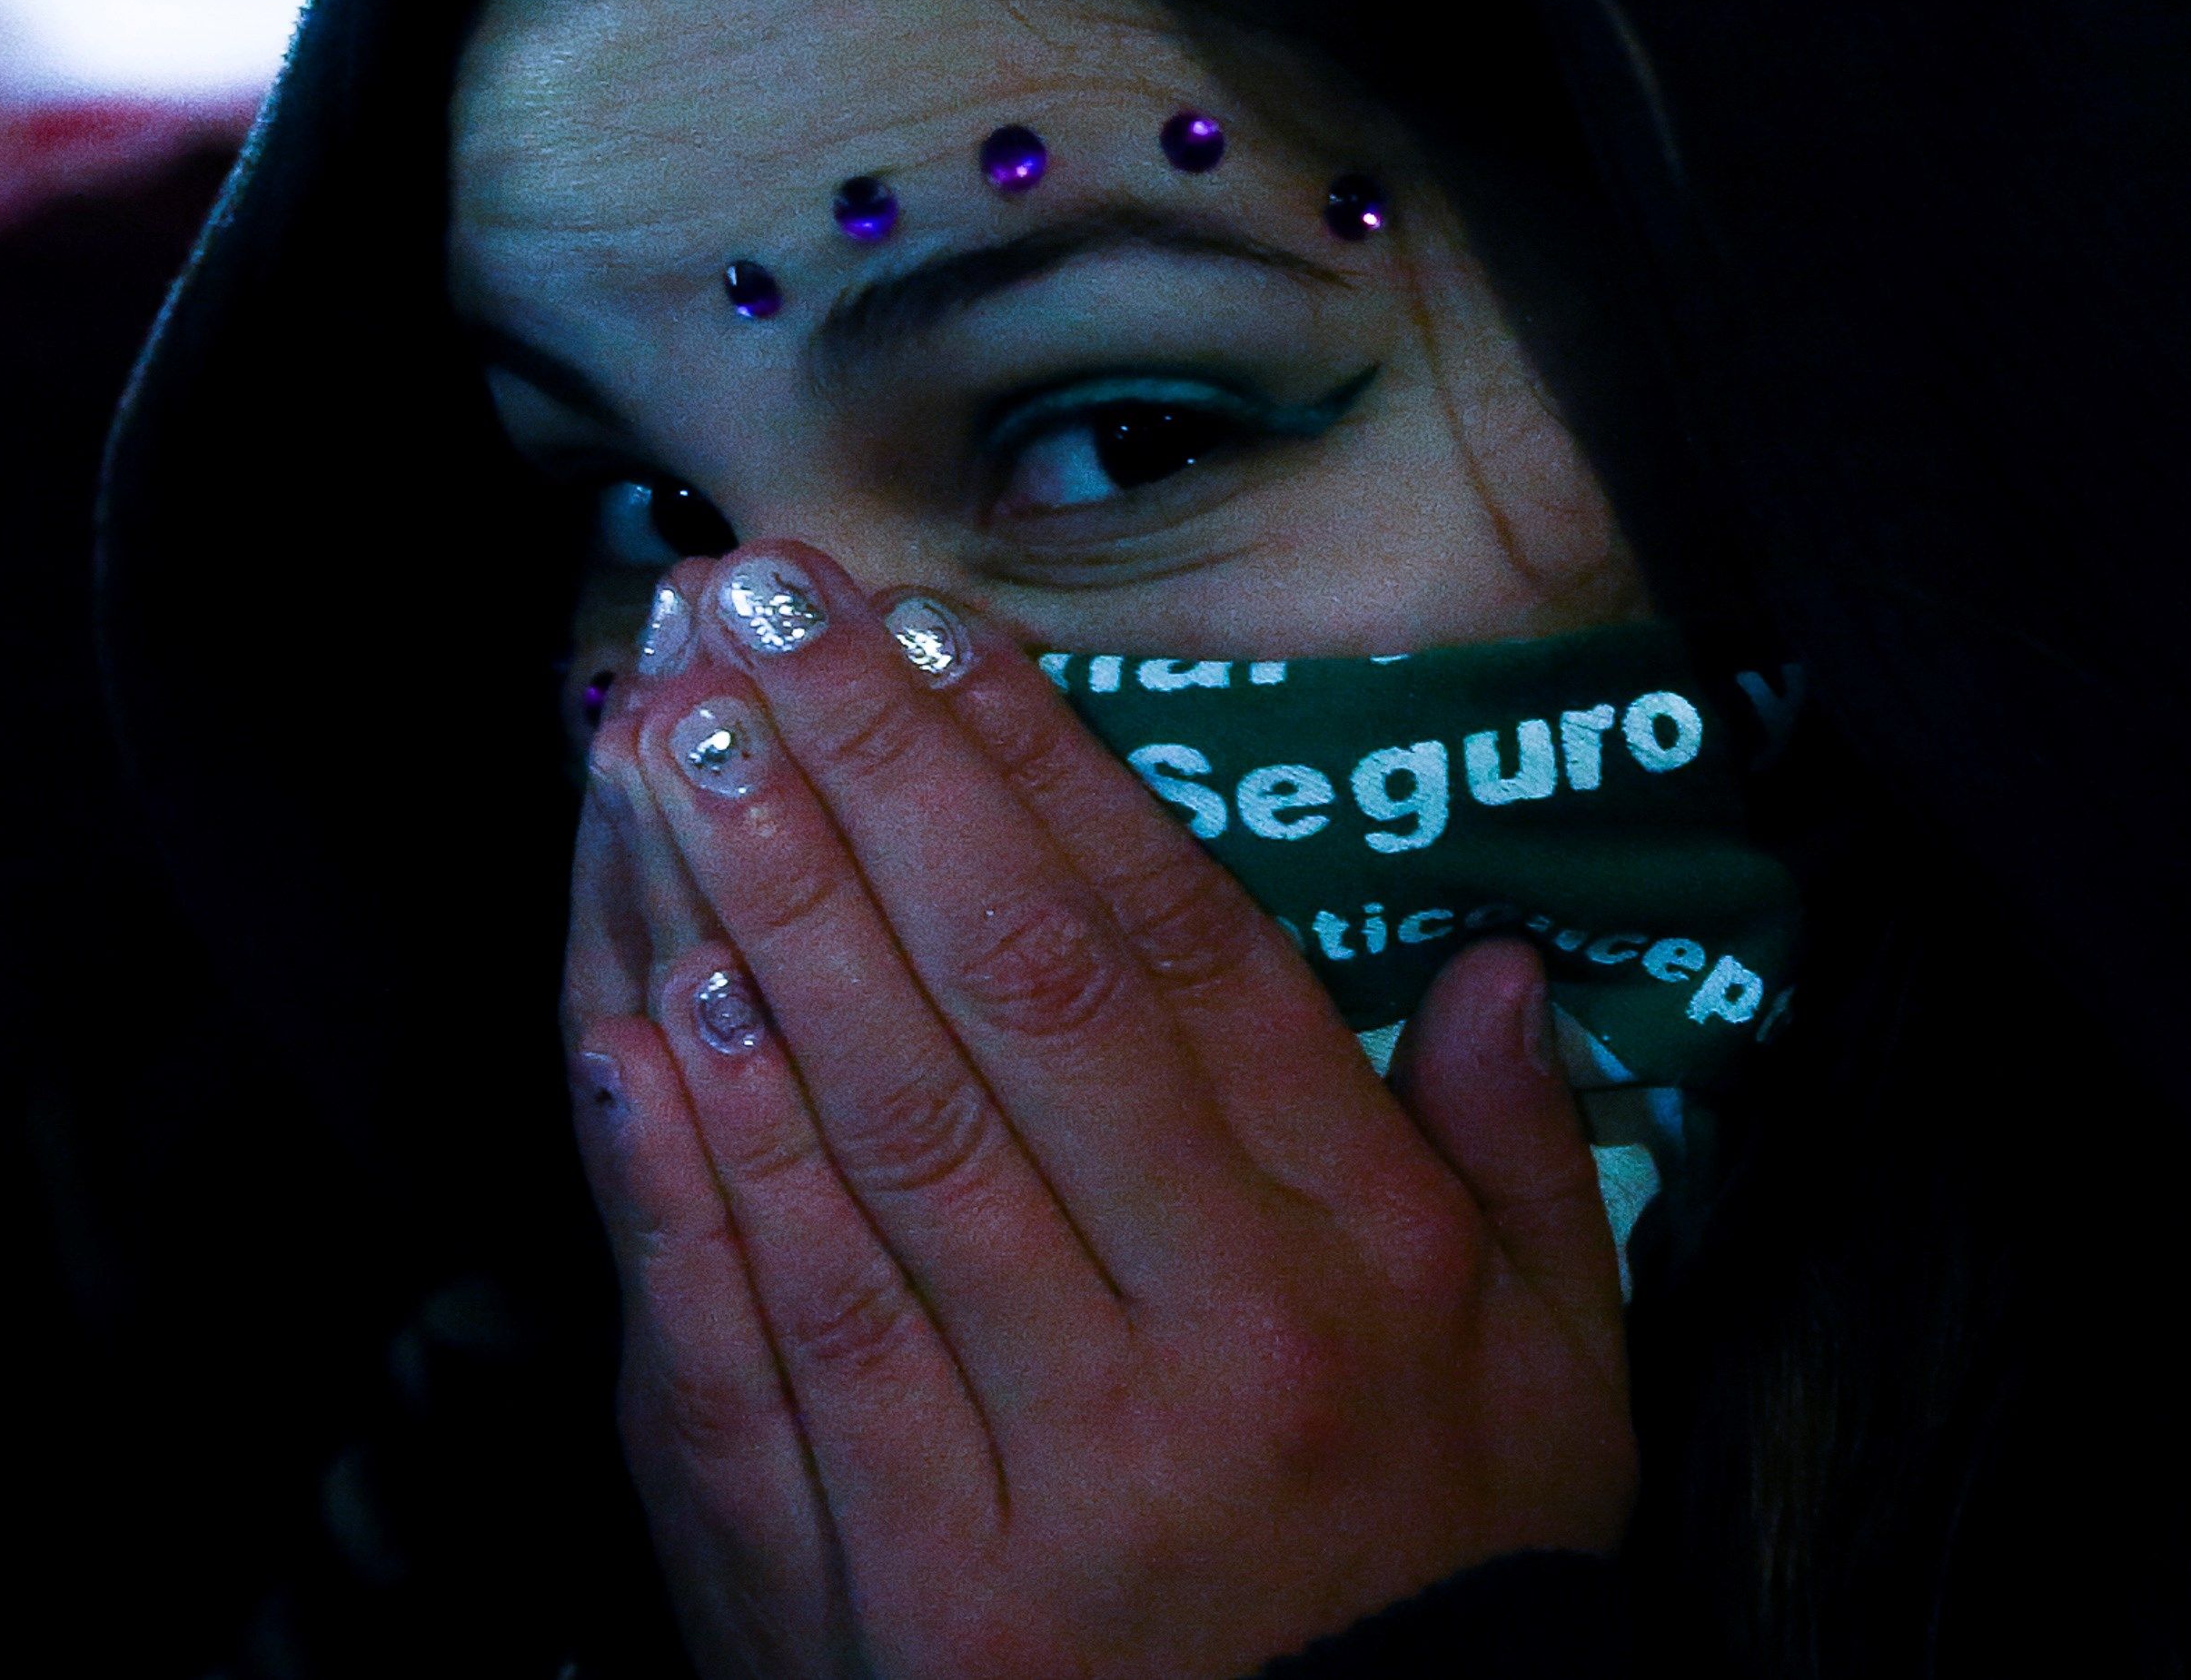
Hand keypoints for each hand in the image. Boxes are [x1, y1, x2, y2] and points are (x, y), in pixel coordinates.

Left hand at [561, 545, 1633, 1679]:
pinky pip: (760, 1344)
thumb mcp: (1559, 1396)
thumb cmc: (1431, 1598)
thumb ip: (1524, 1167)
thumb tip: (1494, 966)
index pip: (1174, 961)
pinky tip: (630, 1010)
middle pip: (1002, 1003)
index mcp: (1352, 1276)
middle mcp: (1189, 1350)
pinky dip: (686, 1169)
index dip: (1042, 772)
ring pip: (867, 1141)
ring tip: (657, 742)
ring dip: (751, 917)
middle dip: (865, 779)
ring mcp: (1013, 1474)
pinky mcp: (862, 1589)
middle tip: (752, 608)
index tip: (933, 629)